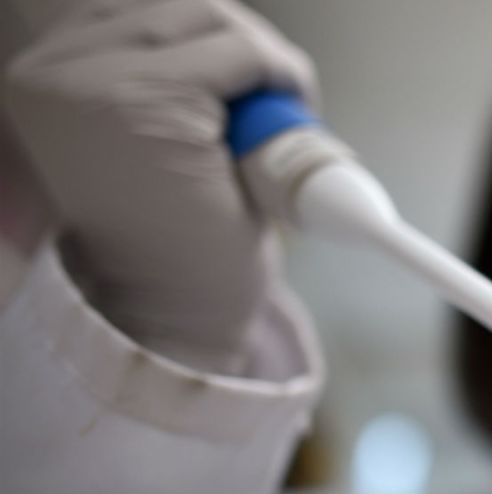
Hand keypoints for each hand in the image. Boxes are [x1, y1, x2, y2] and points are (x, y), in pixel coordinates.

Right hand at [4, 0, 315, 370]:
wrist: (180, 310)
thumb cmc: (179, 232)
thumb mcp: (163, 134)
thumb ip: (173, 75)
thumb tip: (230, 25)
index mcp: (49, 71)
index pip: (148, 10)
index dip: (214, 40)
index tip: (251, 83)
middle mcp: (53, 68)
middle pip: (184, 8)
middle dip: (247, 50)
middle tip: (282, 105)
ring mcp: (91, 81)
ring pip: (215, 22)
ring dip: (267, 65)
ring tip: (280, 125)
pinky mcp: (143, 100)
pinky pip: (240, 55)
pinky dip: (281, 78)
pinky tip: (287, 122)